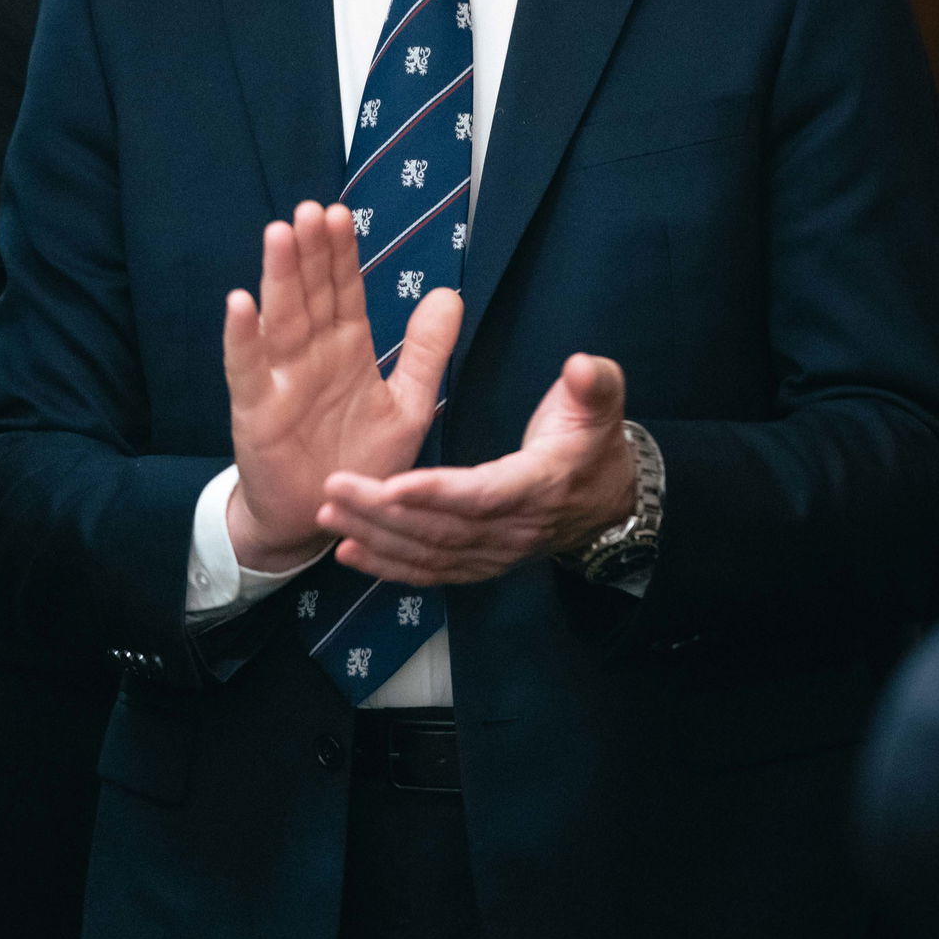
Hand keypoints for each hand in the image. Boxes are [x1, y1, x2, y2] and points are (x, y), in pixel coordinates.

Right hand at [221, 201, 459, 574]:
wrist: (323, 518)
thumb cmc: (362, 460)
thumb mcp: (408, 406)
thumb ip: (425, 352)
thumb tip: (449, 293)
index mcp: (347, 348)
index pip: (345, 290)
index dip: (342, 254)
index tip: (342, 214)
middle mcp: (311, 354)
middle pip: (311, 293)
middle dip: (310, 252)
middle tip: (311, 211)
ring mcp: (281, 379)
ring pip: (281, 319)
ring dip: (278, 277)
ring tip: (280, 234)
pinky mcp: (256, 410)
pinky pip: (247, 369)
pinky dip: (243, 338)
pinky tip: (240, 304)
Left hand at [315, 352, 637, 586]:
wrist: (610, 506)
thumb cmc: (596, 446)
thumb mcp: (604, 405)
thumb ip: (594, 384)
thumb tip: (580, 365)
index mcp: (539, 487)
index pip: (483, 495)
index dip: (438, 493)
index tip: (393, 484)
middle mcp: (513, 530)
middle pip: (442, 529)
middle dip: (383, 513)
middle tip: (334, 488)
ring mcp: (494, 553)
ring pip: (429, 553)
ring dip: (375, 538)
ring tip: (328, 514)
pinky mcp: (479, 564)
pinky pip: (430, 572)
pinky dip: (388, 567)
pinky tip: (347, 554)